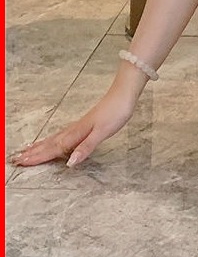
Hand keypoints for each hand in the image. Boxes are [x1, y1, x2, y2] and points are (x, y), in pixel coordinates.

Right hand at [9, 87, 136, 167]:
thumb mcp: (103, 132)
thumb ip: (86, 147)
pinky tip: (52, 140)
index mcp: (77, 133)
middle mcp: (74, 129)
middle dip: (33, 152)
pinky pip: (62, 134)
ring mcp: (79, 125)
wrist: (124, 93)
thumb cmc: (116, 112)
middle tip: (14, 159)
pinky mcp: (85, 123)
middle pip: (50, 143)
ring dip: (39, 146)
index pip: (54, 148)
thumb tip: (69, 163)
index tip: (20, 163)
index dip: (38, 157)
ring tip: (26, 150)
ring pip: (54, 138)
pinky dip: (52, 139)